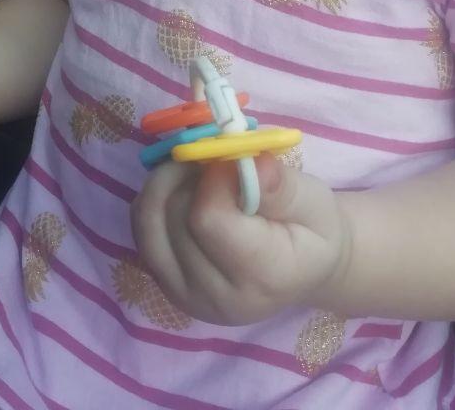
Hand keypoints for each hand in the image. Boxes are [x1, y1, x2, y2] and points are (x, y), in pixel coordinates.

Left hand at [131, 153, 351, 325]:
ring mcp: (186, 297)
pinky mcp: (166, 286)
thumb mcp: (313, 201)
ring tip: (198, 172)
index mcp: (262, 277)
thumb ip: (279, 186)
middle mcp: (217, 297)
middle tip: (215, 159)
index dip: (212, 176)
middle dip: (188, 174)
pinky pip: (141, 230)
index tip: (230, 158)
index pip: (208, 220)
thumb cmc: (312, 230)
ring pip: (149, 222)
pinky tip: (183, 190)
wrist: (304, 269)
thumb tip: (245, 161)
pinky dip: (156, 200)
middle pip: (174, 217)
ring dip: (166, 183)